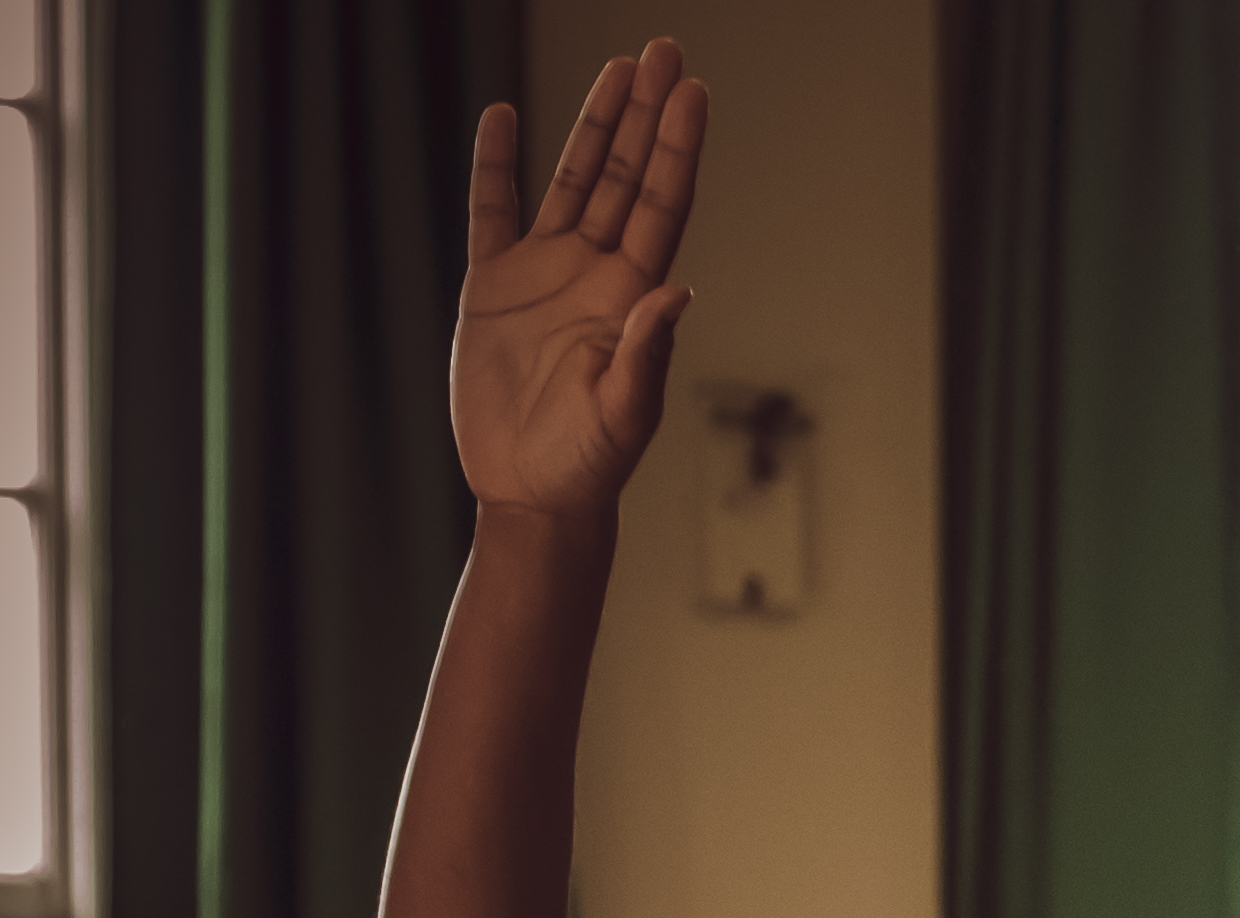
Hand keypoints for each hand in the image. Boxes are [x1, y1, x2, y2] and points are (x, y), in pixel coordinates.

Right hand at [456, 41, 709, 525]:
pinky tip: (502, 118)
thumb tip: (677, 291)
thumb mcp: (624, 412)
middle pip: (625, 174)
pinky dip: (494, 163)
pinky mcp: (492, 286)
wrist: (532, 491)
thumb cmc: (589, 464)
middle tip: (663, 50)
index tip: (691, 90)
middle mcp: (594, 272)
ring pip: (575, 179)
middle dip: (644, 113)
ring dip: (595, 123)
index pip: (662, 203)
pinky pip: (493, 209)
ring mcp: (544, 273)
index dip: (675, 146)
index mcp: (631, 296)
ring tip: (618, 68)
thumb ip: (647, 353)